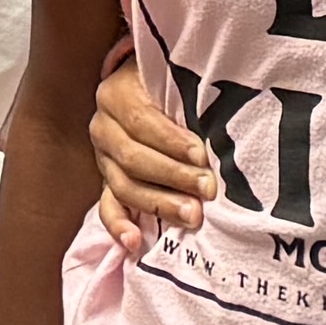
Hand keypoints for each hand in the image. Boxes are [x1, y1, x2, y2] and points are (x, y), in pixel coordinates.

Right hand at [91, 47, 219, 243]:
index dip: (172, 141)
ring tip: (191, 216)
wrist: (148, 89)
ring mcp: (102, 158)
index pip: (141, 121)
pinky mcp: (107, 182)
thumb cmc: (172, 85)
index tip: (202, 156)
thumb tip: (223, 125)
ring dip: (159, 204)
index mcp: (115, 95)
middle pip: (133, 158)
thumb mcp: (176, 82)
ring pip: (124, 186)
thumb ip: (188, 99)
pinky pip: (107, 207)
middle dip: (174, 176)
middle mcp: (103, 127)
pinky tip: (134, 242)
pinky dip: (119, 226)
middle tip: (207, 190)